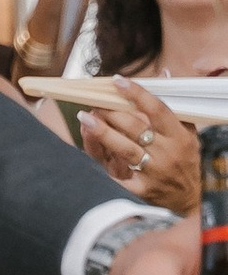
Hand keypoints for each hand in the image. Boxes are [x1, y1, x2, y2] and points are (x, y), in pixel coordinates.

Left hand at [78, 86, 202, 215]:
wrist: (189, 199)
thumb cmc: (185, 161)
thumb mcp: (188, 133)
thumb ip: (173, 106)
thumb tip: (163, 74)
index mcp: (179, 136)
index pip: (157, 109)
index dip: (137, 93)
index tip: (117, 81)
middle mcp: (167, 153)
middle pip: (135, 128)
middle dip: (112, 112)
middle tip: (94, 101)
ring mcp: (154, 172)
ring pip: (124, 148)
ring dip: (103, 132)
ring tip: (85, 117)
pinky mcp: (141, 189)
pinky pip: (118, 176)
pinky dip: (103, 164)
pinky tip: (87, 150)